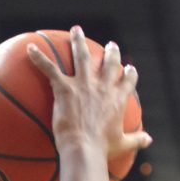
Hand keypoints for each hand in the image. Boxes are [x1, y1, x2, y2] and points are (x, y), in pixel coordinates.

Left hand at [24, 27, 149, 166]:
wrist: (84, 150)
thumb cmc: (103, 149)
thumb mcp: (123, 144)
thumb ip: (136, 140)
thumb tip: (149, 140)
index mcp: (118, 99)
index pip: (128, 81)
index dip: (129, 73)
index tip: (128, 68)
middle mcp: (103, 87)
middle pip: (109, 63)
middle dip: (110, 52)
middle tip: (110, 45)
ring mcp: (84, 85)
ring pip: (82, 56)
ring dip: (78, 41)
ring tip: (76, 30)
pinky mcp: (65, 88)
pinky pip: (50, 69)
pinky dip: (39, 58)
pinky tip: (30, 49)